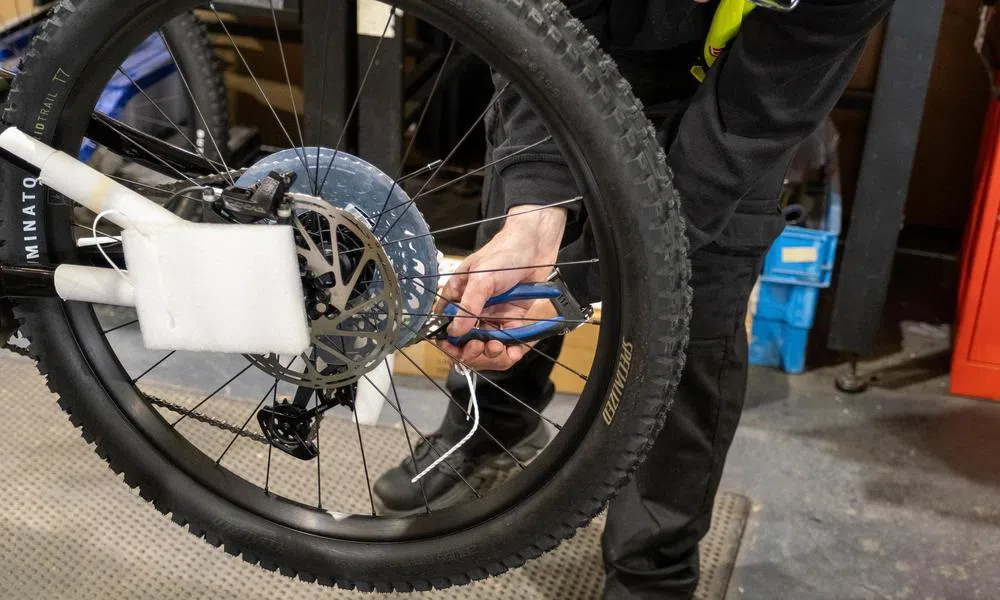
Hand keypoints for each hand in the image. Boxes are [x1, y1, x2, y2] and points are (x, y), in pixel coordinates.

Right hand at [437, 205, 566, 369]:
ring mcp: (492, 315)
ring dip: (490, 352)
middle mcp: (473, 308)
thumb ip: (468, 306)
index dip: (449, 341)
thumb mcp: (482, 279)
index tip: (455, 349)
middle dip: (471, 350)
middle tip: (479, 348)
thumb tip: (454, 332)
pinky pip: (507, 341)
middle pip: (465, 340)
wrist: (536, 247)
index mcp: (457, 295)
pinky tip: (512, 352)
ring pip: (486, 345)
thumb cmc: (504, 254)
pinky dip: (509, 351)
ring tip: (496, 347)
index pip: (445, 325)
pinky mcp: (512, 319)